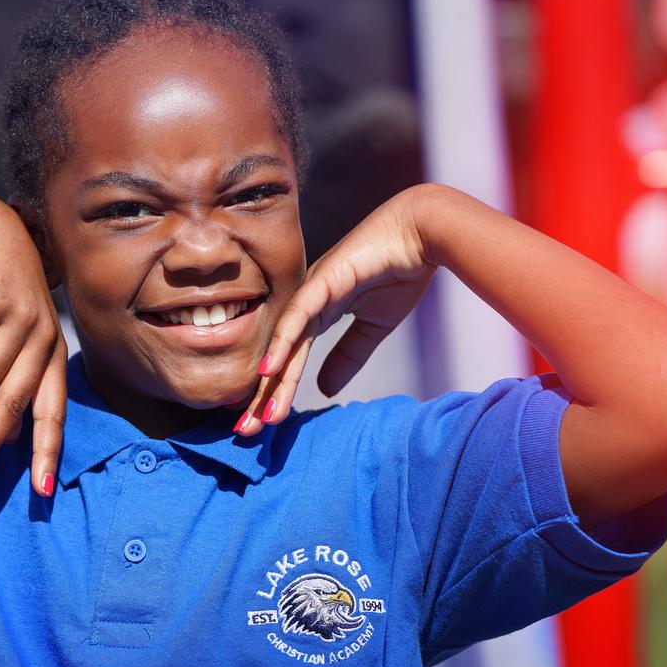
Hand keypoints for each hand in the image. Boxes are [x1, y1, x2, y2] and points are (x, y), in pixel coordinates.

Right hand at [0, 190, 65, 495]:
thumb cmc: (3, 292)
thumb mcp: (21, 333)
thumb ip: (18, 377)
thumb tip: (7, 436)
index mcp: (53, 353)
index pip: (54, 411)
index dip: (48, 452)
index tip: (41, 494)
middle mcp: (44, 337)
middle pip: (16, 402)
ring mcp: (19, 316)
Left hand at [236, 189, 434, 434]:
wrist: (422, 234)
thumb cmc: (399, 271)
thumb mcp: (373, 327)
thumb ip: (348, 356)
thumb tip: (323, 389)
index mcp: (316, 314)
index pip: (289, 361)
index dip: (275, 392)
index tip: (260, 424)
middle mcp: (305, 305)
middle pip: (278, 357)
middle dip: (261, 396)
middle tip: (244, 432)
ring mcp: (311, 292)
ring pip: (284, 344)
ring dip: (270, 382)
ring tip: (257, 416)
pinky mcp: (324, 281)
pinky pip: (298, 316)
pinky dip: (281, 343)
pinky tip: (267, 369)